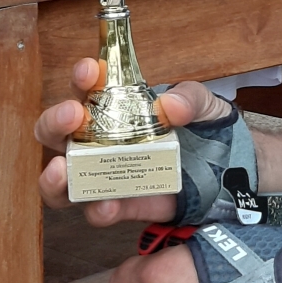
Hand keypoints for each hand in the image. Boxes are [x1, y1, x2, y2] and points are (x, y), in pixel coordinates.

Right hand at [35, 59, 230, 224]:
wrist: (228, 172)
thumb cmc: (205, 129)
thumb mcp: (204, 105)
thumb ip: (190, 99)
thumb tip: (170, 105)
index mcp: (114, 106)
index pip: (86, 87)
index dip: (81, 77)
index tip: (88, 70)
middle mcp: (99, 140)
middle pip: (57, 133)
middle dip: (55, 122)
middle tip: (71, 116)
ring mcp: (107, 175)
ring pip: (61, 180)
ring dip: (53, 177)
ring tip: (61, 170)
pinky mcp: (122, 205)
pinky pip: (99, 211)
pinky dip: (98, 209)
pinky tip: (106, 204)